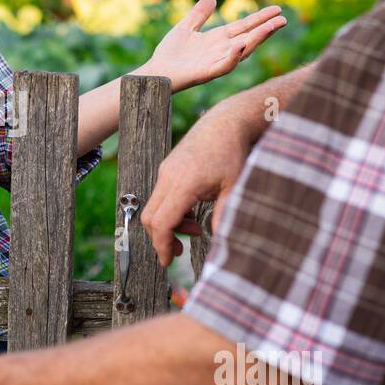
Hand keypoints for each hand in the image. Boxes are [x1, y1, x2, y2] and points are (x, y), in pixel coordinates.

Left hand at [141, 0, 285, 91]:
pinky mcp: (206, 73)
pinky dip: (233, 56)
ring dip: (256, 39)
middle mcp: (221, 51)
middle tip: (283, 19)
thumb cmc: (170, 54)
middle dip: (266, 29)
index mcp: (218, 40)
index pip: (244, 27)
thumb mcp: (186, 27)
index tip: (277, 9)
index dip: (260, 18)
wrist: (156, 72)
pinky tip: (240, 44)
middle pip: (249, 38)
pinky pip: (224, 66)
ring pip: (242, 51)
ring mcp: (216, 62)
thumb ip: (199, 14)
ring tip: (270, 27)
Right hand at [141, 103, 252, 266]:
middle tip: (180, 251)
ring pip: (153, 207)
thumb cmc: (231, 152)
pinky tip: (192, 212)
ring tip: (195, 229)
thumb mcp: (234, 186)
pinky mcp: (167, 169)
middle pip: (150, 218)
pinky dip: (170, 211)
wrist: (225, 122)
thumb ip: (225, 214)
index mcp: (183, 183)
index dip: (162, 246)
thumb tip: (220, 242)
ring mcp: (165, 172)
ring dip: (168, 225)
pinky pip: (160, 196)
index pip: (162, 222)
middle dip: (161, 239)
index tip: (167, 262)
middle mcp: (168, 177)